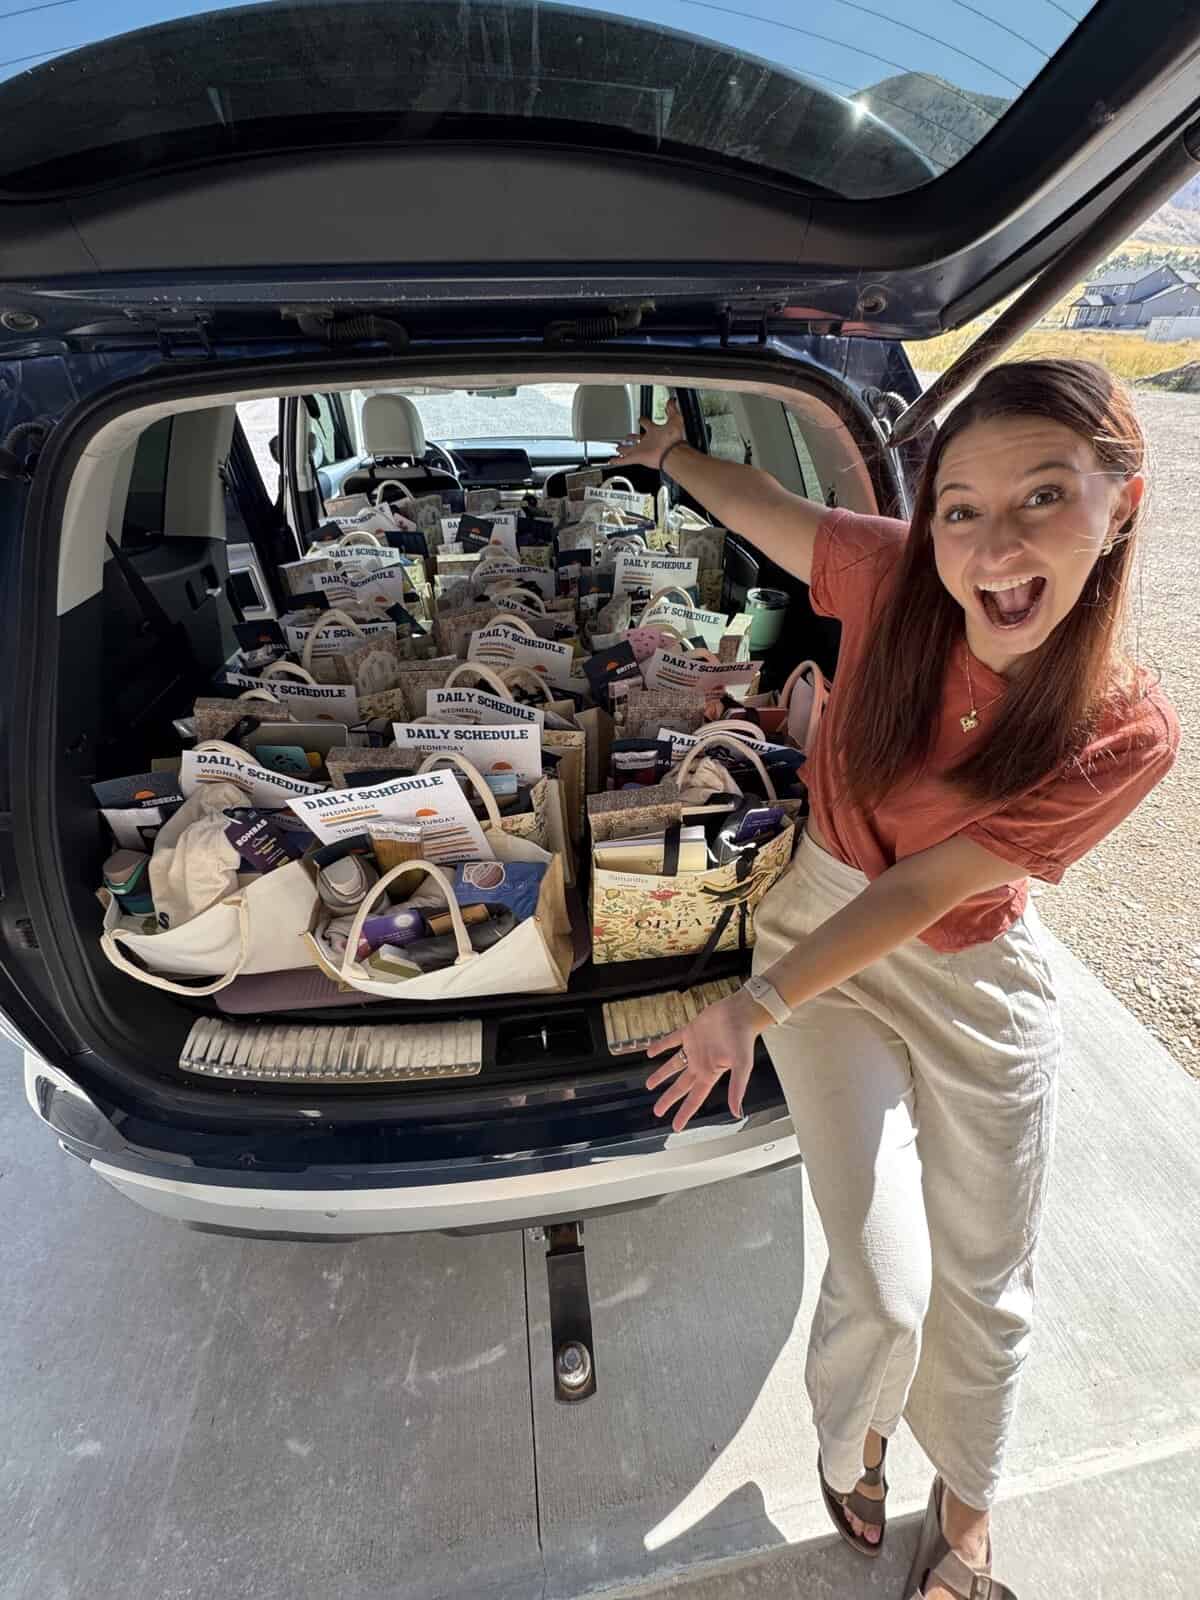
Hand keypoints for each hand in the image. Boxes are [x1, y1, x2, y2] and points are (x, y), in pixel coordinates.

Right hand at [612, 396, 685, 470]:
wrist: (672, 453)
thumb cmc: (674, 439)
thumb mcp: (675, 419)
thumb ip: (672, 409)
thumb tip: (671, 401)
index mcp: (656, 432)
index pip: (648, 425)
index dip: (644, 421)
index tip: (640, 419)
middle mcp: (649, 442)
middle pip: (638, 438)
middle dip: (633, 437)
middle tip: (628, 436)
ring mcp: (642, 450)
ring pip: (630, 449)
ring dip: (624, 449)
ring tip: (618, 448)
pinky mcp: (637, 457)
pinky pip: (625, 459)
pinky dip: (618, 460)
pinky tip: (612, 460)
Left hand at [644, 989, 768, 1132]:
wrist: (741, 1012)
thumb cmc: (743, 1038)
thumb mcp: (742, 1066)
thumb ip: (737, 1089)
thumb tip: (737, 1112)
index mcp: (710, 1073)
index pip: (694, 1098)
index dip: (684, 1113)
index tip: (676, 1126)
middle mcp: (700, 1063)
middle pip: (681, 1086)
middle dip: (669, 1098)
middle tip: (658, 1110)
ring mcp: (694, 1048)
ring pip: (673, 1065)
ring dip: (661, 1075)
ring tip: (649, 1084)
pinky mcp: (690, 1032)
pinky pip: (671, 1041)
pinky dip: (660, 1046)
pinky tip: (651, 1052)